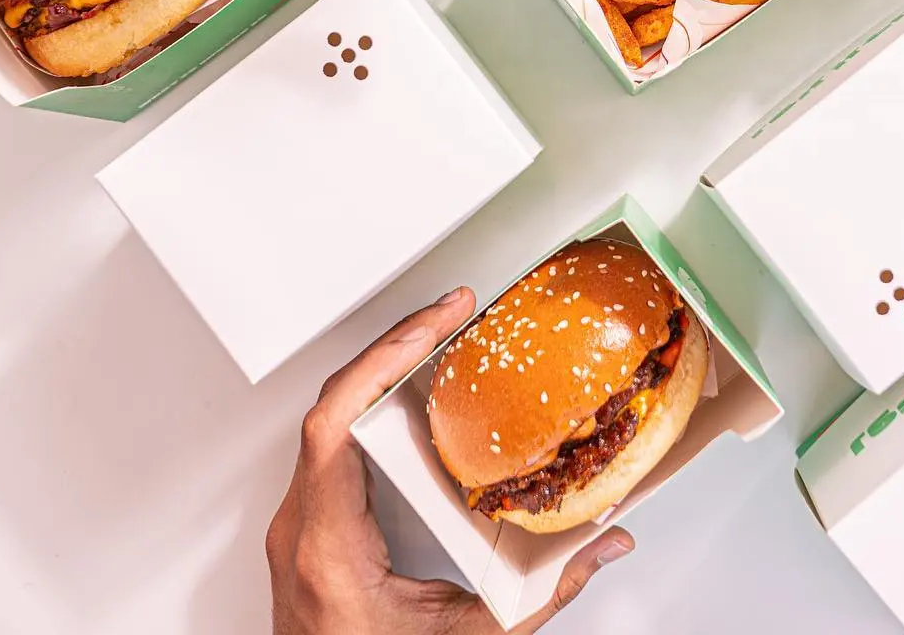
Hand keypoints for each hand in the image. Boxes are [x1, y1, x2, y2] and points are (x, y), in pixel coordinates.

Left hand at [267, 288, 633, 634]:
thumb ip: (541, 593)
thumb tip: (603, 544)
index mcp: (330, 547)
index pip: (333, 426)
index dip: (382, 359)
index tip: (434, 323)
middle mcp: (302, 527)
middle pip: (333, 404)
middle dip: (395, 345)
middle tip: (452, 310)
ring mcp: (299, 523)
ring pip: (329, 417)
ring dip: (383, 367)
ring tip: (438, 333)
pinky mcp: (309, 523)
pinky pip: (332, 440)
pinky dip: (372, 400)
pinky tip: (410, 386)